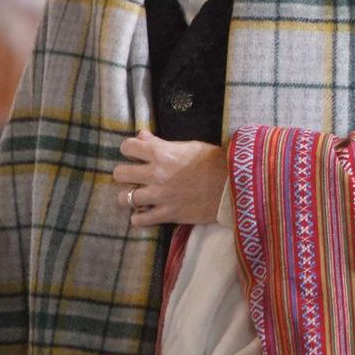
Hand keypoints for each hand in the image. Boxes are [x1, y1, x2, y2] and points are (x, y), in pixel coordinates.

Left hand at [113, 131, 228, 227]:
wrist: (235, 185)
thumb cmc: (215, 161)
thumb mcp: (189, 146)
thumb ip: (162, 142)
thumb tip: (141, 135)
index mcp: (161, 153)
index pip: (127, 147)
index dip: (130, 149)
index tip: (135, 153)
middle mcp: (156, 174)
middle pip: (120, 173)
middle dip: (125, 173)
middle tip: (135, 176)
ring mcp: (160, 196)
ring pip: (124, 198)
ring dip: (130, 196)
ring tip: (139, 196)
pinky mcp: (168, 214)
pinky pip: (139, 220)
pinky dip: (139, 217)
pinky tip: (145, 213)